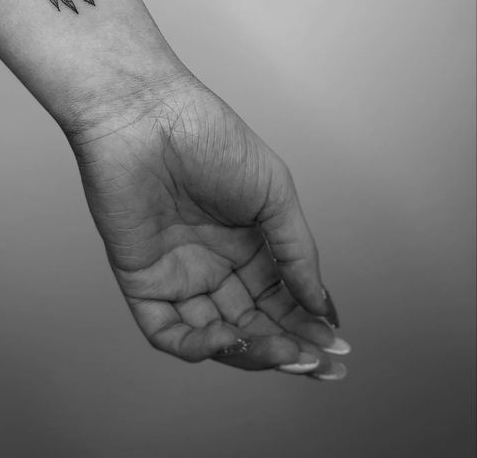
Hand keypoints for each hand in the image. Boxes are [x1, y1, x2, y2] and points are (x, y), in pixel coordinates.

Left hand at [69, 74, 348, 378]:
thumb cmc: (208, 135)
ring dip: (249, 351)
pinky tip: (228, 337)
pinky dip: (197, 345)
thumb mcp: (274, 193)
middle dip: (285, 347)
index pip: (280, 299)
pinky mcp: (141, 277)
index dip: (307, 326)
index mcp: (245, 240)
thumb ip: (298, 253)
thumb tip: (323, 308)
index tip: (335, 348)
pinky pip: (167, 330)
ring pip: (214, 334)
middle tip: (314, 361)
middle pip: (251, 323)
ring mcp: (176, 271)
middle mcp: (212, 261)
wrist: (147, 114)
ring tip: (282, 351)